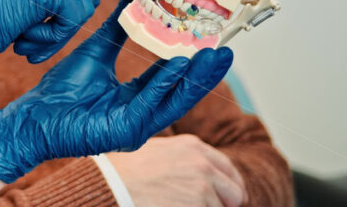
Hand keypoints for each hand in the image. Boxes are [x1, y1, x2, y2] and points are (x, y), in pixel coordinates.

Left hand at [0, 0, 233, 182]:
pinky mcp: (122, 133)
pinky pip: (147, 105)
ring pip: (171, 100)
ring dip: (193, 78)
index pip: (171, 79)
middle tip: (226, 50)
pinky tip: (177, 66)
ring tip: (212, 56)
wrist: (34, 114)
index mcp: (136, 99)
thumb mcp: (95, 52)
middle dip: (205, 72)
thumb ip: (115, 30)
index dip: (191, 62)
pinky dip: (163, 85)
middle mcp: (141, 116)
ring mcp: (134, 127)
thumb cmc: (60, 91)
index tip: (210, 41)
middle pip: (180, 92)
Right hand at [0, 0, 143, 73]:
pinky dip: (51, 35)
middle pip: (84, 1)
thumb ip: (58, 3)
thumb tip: (93, 3)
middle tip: (28, 36)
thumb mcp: (30, 10)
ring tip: (22, 34)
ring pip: (80, 12)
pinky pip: (71, 19)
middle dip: (63, 29)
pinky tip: (25, 32)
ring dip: (54, 35)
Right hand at [108, 134, 247, 206]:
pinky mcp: (198, 206)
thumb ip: (184, 156)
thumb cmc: (127, 167)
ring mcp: (203, 188)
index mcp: (194, 147)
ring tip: (178, 205)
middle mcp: (203, 165)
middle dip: (226, 203)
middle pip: (235, 193)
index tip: (228, 197)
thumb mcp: (159, 149)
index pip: (229, 169)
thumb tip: (202, 172)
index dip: (230, 186)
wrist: (111, 182)